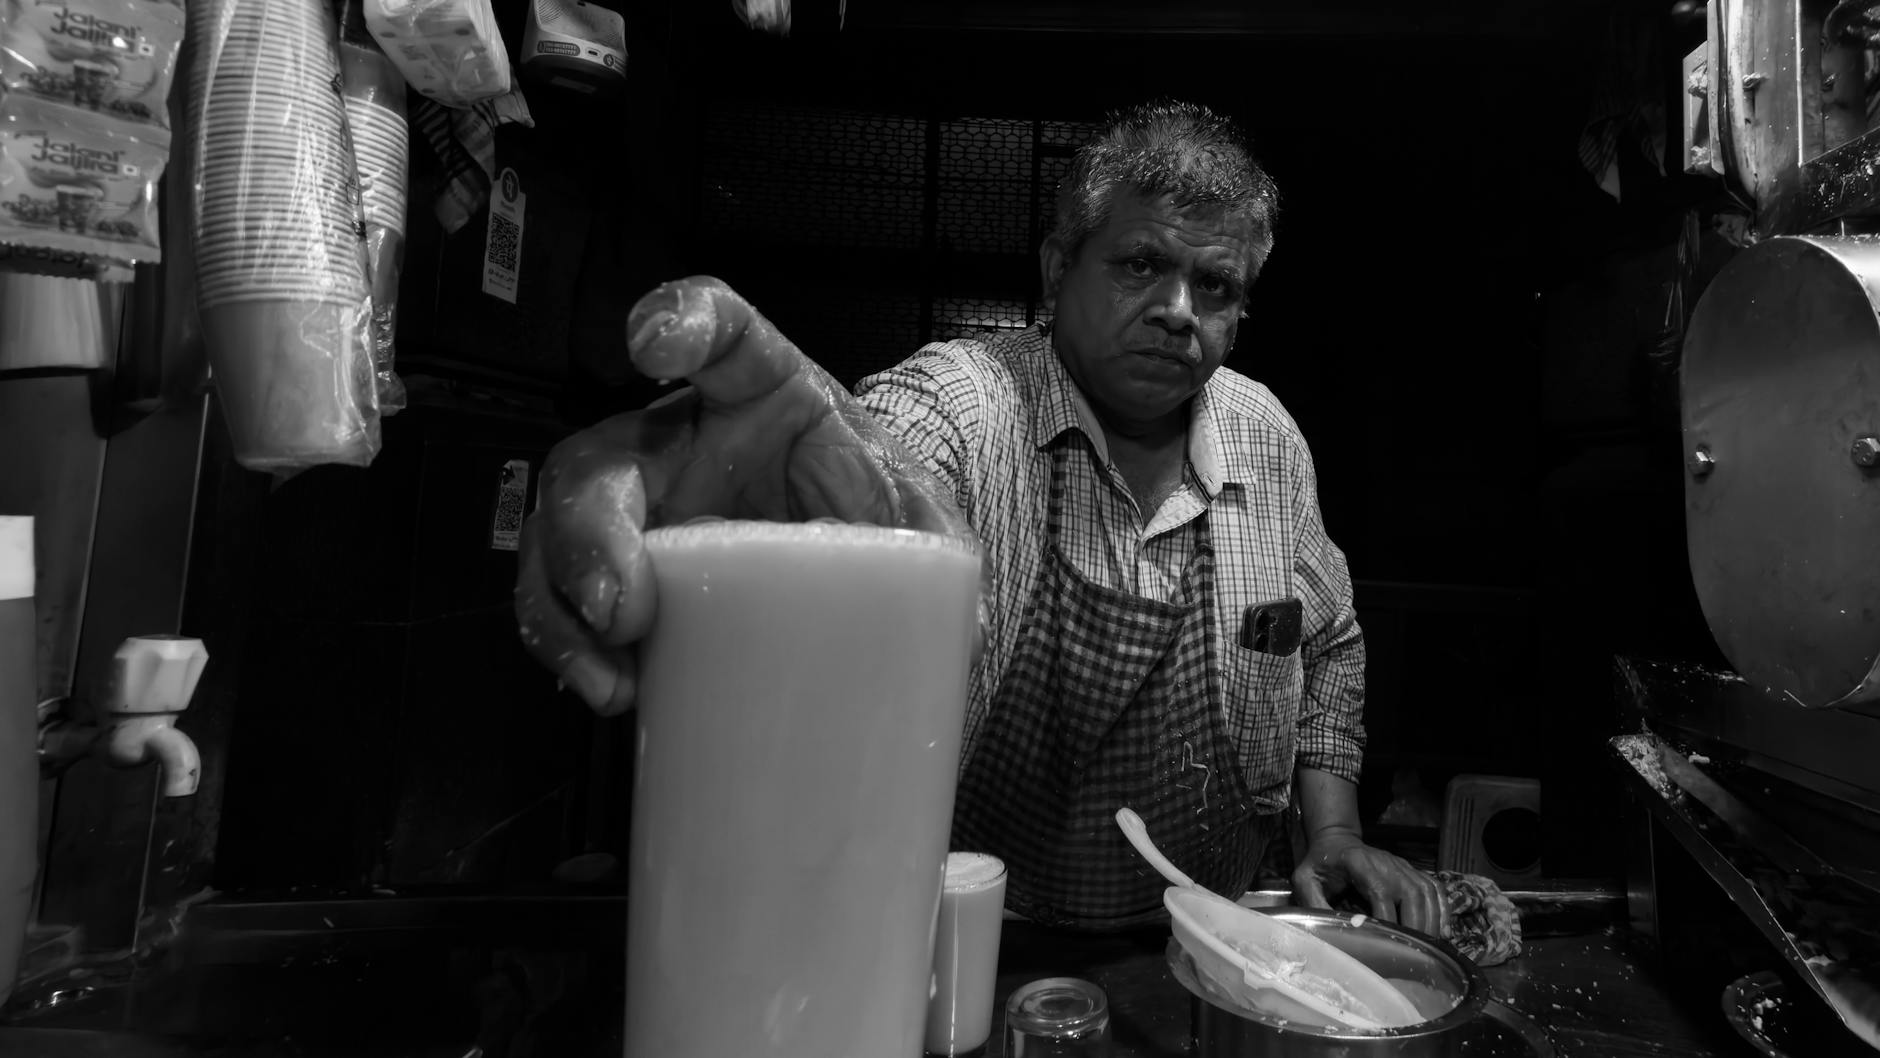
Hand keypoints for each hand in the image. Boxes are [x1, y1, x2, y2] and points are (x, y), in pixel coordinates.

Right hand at [513, 276, 983, 715]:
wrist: (857, 575)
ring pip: (559, 531)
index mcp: (764, 394)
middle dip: (590, 526)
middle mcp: (683, 443)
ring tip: (610, 672)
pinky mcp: (626, 580)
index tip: (653, 341)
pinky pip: (564, 603)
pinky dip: (571, 647)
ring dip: (563, 602)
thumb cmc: (877, 520)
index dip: (680, 320)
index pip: (720, 328)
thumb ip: (939, 544)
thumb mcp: (922, 520)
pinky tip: (612, 691)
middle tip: (621, 604)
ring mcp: (643, 513)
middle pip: (603, 455)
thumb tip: (967, 611)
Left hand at [1291, 829, 1445, 937]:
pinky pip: (1435, 889)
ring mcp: (1403, 866)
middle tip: (1415, 955)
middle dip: (1416, 926)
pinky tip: (1444, 933)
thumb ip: (1312, 902)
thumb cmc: (1320, 863)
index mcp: (1360, 863)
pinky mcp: (1412, 871)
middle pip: (1412, 894)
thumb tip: (1327, 929)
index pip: (1381, 892)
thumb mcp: (1305, 879)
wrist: (1336, 841)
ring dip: (1432, 922)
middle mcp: (1387, 863)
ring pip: (1427, 893)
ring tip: (1429, 951)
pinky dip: (1443, 910)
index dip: (1387, 918)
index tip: (1388, 943)